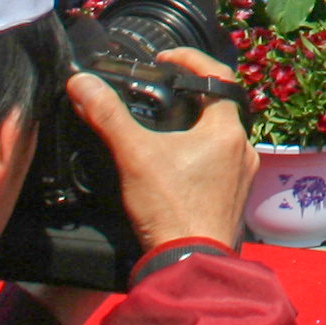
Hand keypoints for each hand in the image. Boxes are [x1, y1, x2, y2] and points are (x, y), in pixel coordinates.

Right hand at [68, 48, 253, 256]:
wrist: (189, 264)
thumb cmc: (170, 208)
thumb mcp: (135, 155)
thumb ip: (108, 116)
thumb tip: (81, 82)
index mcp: (228, 130)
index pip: (219, 76)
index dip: (192, 60)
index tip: (166, 60)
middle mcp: (244, 149)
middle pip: (220, 108)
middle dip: (191, 98)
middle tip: (162, 93)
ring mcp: (242, 177)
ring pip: (220, 139)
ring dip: (196, 129)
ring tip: (165, 128)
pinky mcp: (233, 200)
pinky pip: (220, 165)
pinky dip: (200, 157)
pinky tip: (175, 167)